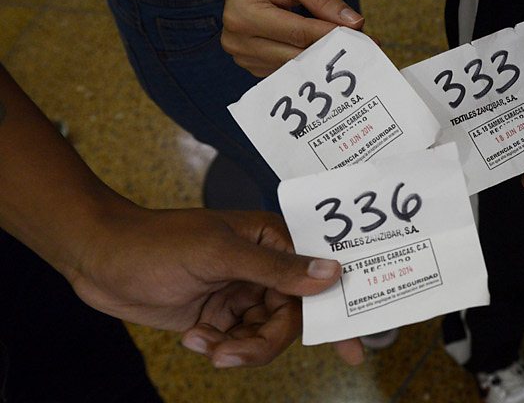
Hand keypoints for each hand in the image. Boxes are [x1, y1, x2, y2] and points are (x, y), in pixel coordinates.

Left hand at [67, 202, 364, 366]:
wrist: (99, 258)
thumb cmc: (157, 243)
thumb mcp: (218, 255)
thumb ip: (276, 269)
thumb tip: (331, 273)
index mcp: (272, 239)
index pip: (317, 276)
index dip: (335, 309)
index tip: (354, 347)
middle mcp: (263, 266)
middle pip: (291, 317)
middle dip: (265, 341)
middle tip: (232, 354)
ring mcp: (240, 292)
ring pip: (265, 334)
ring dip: (238, 348)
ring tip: (205, 346)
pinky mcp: (218, 315)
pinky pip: (239, 341)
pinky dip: (220, 348)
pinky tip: (194, 339)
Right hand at [219, 0, 363, 76]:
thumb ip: (325, 0)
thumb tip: (355, 24)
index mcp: (244, 14)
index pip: (299, 33)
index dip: (332, 36)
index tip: (362, 38)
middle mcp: (238, 40)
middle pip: (297, 55)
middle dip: (331, 50)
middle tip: (364, 48)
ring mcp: (242, 56)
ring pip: (294, 67)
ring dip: (322, 60)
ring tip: (347, 50)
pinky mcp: (251, 65)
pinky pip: (287, 69)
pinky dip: (309, 62)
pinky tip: (325, 53)